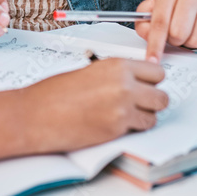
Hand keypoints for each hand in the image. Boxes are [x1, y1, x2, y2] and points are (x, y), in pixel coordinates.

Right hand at [19, 59, 167, 152]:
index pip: (157, 72)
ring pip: (155, 115)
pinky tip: (116, 125)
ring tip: (126, 117)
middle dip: (152, 101)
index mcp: (117, 66)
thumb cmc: (54, 94)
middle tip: (139, 104)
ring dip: (144, 117)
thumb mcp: (90, 72)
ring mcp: (123, 108)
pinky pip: (141, 129)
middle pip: (162, 95)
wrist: (34, 115)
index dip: (151, 82)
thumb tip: (135, 83)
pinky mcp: (116, 129)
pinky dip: (133, 129)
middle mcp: (124, 84)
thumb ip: (116, 76)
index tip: (146, 86)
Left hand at [134, 0, 196, 62]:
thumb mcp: (152, 10)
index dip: (155, 45)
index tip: (152, 60)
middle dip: (174, 40)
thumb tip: (151, 39)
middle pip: (179, 34)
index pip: (160, 23)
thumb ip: (144, 24)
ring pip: (196, 41)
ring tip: (189, 29)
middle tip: (175, 32)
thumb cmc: (173, 6)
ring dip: (190, 42)